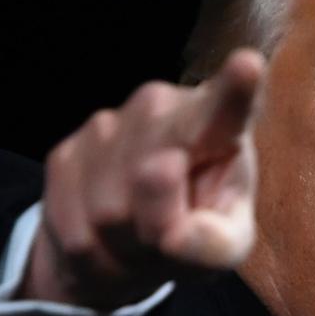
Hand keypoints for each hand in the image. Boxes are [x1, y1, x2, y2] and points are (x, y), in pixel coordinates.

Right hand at [19, 49, 265, 309]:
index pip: (226, 106)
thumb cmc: (195, 231)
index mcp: (218, 127)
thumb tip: (173, 235)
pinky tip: (108, 236)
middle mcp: (162, 108)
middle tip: (170, 237)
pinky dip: (93, 250)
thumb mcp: (225, 248)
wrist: (129, 240)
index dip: (236, 87)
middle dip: (159, 226)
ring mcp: (109, 124)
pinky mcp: (66, 152)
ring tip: (140, 235)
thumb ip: (214, 245)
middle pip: (153, 179)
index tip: (248, 65)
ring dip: (125, 242)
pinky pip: (74, 224)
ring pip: (109, 211)